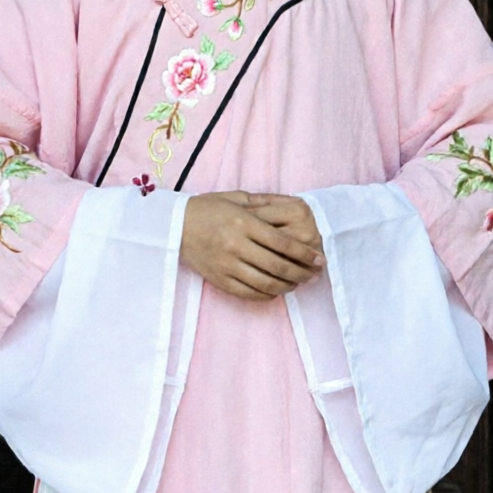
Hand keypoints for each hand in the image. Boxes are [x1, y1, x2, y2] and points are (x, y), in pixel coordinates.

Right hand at [180, 192, 324, 300]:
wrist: (174, 225)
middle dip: (302, 273)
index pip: (282, 243)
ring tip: (298, 283)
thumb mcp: (234, 198)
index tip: (318, 259)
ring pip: (267, 283)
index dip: (305, 254)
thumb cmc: (206, 208)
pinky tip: (277, 290)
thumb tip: (292, 205)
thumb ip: (262, 203)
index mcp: (242, 223)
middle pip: (279, 266)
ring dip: (288, 286)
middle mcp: (236, 245)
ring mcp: (227, 264)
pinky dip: (268, 294)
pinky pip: (250, 293)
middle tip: (314, 275)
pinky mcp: (220, 279)